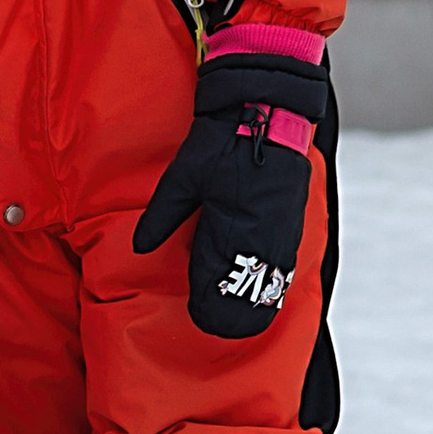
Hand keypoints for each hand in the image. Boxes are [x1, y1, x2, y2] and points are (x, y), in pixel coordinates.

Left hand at [131, 49, 327, 340]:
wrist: (265, 112)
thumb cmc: (221, 142)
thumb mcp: (182, 177)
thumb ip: (162, 216)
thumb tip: (140, 247)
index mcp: (226, 229)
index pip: (216, 287)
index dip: (206, 308)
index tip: (197, 316)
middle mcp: (257, 239)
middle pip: (245, 296)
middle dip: (229, 314)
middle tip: (212, 321)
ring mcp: (279, 235)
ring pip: (268, 287)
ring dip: (252, 302)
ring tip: (237, 317)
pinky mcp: (292, 226)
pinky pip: (282, 269)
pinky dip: (270, 284)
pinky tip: (262, 291)